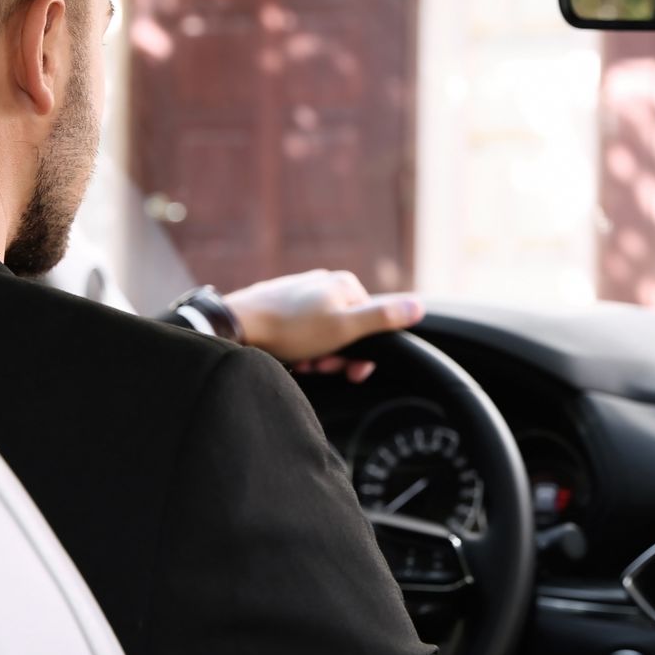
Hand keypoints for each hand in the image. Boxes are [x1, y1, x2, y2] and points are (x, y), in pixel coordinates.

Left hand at [224, 269, 424, 382]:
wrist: (236, 326)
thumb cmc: (290, 329)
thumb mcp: (344, 328)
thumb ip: (382, 317)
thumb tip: (418, 306)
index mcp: (344, 284)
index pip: (371, 324)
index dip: (362, 354)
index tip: (348, 371)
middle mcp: (323, 283)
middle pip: (347, 330)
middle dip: (337, 356)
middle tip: (318, 366)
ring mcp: (300, 292)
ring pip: (323, 334)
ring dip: (317, 355)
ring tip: (300, 362)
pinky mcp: (279, 304)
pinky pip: (300, 332)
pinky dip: (298, 348)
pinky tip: (288, 356)